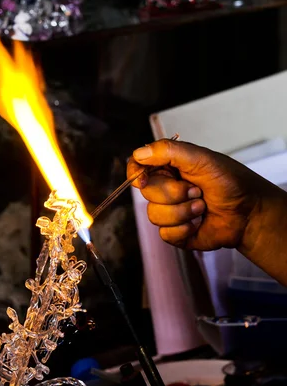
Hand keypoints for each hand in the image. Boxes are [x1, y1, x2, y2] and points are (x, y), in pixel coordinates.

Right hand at [128, 138, 277, 251]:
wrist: (249, 212)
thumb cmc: (230, 181)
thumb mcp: (201, 158)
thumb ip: (168, 151)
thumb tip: (138, 153)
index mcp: (168, 167)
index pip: (138, 167)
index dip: (135, 174)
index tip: (142, 180)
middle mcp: (166, 188)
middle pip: (146, 193)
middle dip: (173, 193)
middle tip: (196, 190)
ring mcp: (169, 211)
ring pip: (154, 215)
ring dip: (182, 212)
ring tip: (202, 206)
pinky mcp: (176, 233)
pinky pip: (164, 234)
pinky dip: (184, 229)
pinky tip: (199, 223)